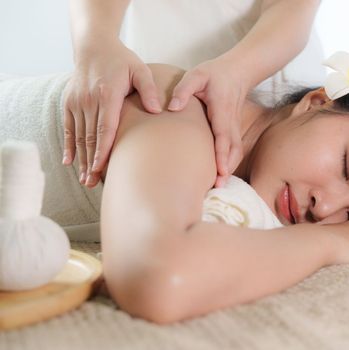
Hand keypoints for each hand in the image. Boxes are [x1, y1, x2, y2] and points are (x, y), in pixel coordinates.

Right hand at [62, 40, 161, 187]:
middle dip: (91, 162)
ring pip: (79, 136)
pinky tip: (69, 162)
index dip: (103, 150)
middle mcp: (88, 100)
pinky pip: (69, 128)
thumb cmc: (121, 60)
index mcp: (107, 94)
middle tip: (93, 183)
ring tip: (85, 180)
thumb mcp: (139, 69)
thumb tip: (158, 110)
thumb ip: (149, 89)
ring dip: (81, 159)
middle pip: (90, 138)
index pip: (105, 128)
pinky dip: (69, 146)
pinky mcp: (69, 103)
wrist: (94, 46)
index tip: (101, 168)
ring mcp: (76, 102)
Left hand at [168, 56, 246, 187]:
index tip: (220, 170)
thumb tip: (172, 108)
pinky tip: (221, 175)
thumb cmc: (214, 73)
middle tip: (218, 186)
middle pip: (232, 149)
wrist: (238, 71)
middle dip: (227, 168)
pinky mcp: (233, 130)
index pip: (223, 134)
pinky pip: (234, 150)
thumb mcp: (197, 75)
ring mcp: (234, 126)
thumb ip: (184, 90)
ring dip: (229, 168)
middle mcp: (230, 121)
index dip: (222, 153)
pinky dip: (229, 163)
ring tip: (219, 186)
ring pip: (236, 151)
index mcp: (221, 109)